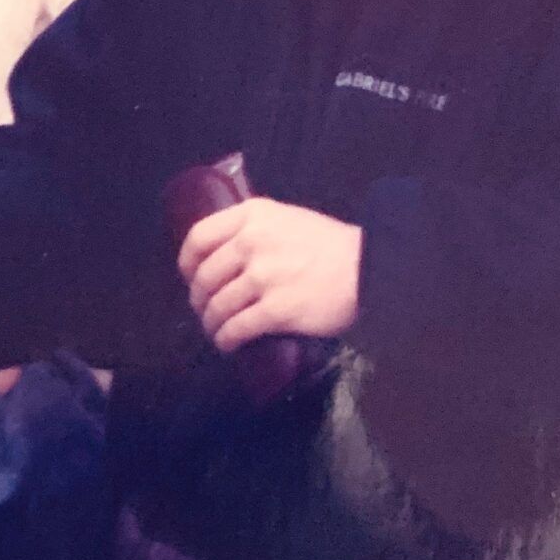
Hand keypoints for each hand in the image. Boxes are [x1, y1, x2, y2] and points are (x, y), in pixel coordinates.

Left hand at [177, 197, 361, 352]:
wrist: (372, 269)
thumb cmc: (332, 246)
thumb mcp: (288, 220)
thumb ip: (255, 229)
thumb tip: (221, 252)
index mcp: (253, 215)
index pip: (199, 238)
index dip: (187, 263)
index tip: (190, 278)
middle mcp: (252, 242)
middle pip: (205, 277)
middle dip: (199, 299)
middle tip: (206, 310)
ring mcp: (264, 276)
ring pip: (217, 306)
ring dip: (212, 323)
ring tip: (216, 330)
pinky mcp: (277, 309)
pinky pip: (236, 329)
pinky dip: (226, 340)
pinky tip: (228, 344)